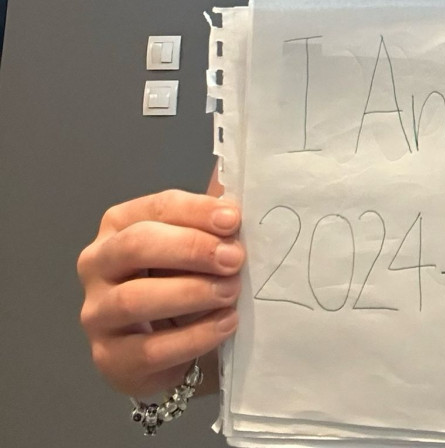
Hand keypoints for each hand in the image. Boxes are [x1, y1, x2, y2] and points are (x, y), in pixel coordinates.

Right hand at [77, 190, 244, 399]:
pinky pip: (150, 349)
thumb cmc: (180, 280)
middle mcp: (97, 264)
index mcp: (119, 225)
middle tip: (234, 258)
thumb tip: (244, 190)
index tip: (234, 219)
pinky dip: (194, 337)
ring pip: (135, 299)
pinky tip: (225, 324)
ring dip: (192, 293)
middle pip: (137, 245)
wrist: (165, 348)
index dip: (197, 211)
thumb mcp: (194, 245)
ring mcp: (97, 312)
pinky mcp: (109, 357)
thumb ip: (212, 220)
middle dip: (191, 248)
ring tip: (231, 292)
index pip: (157, 207)